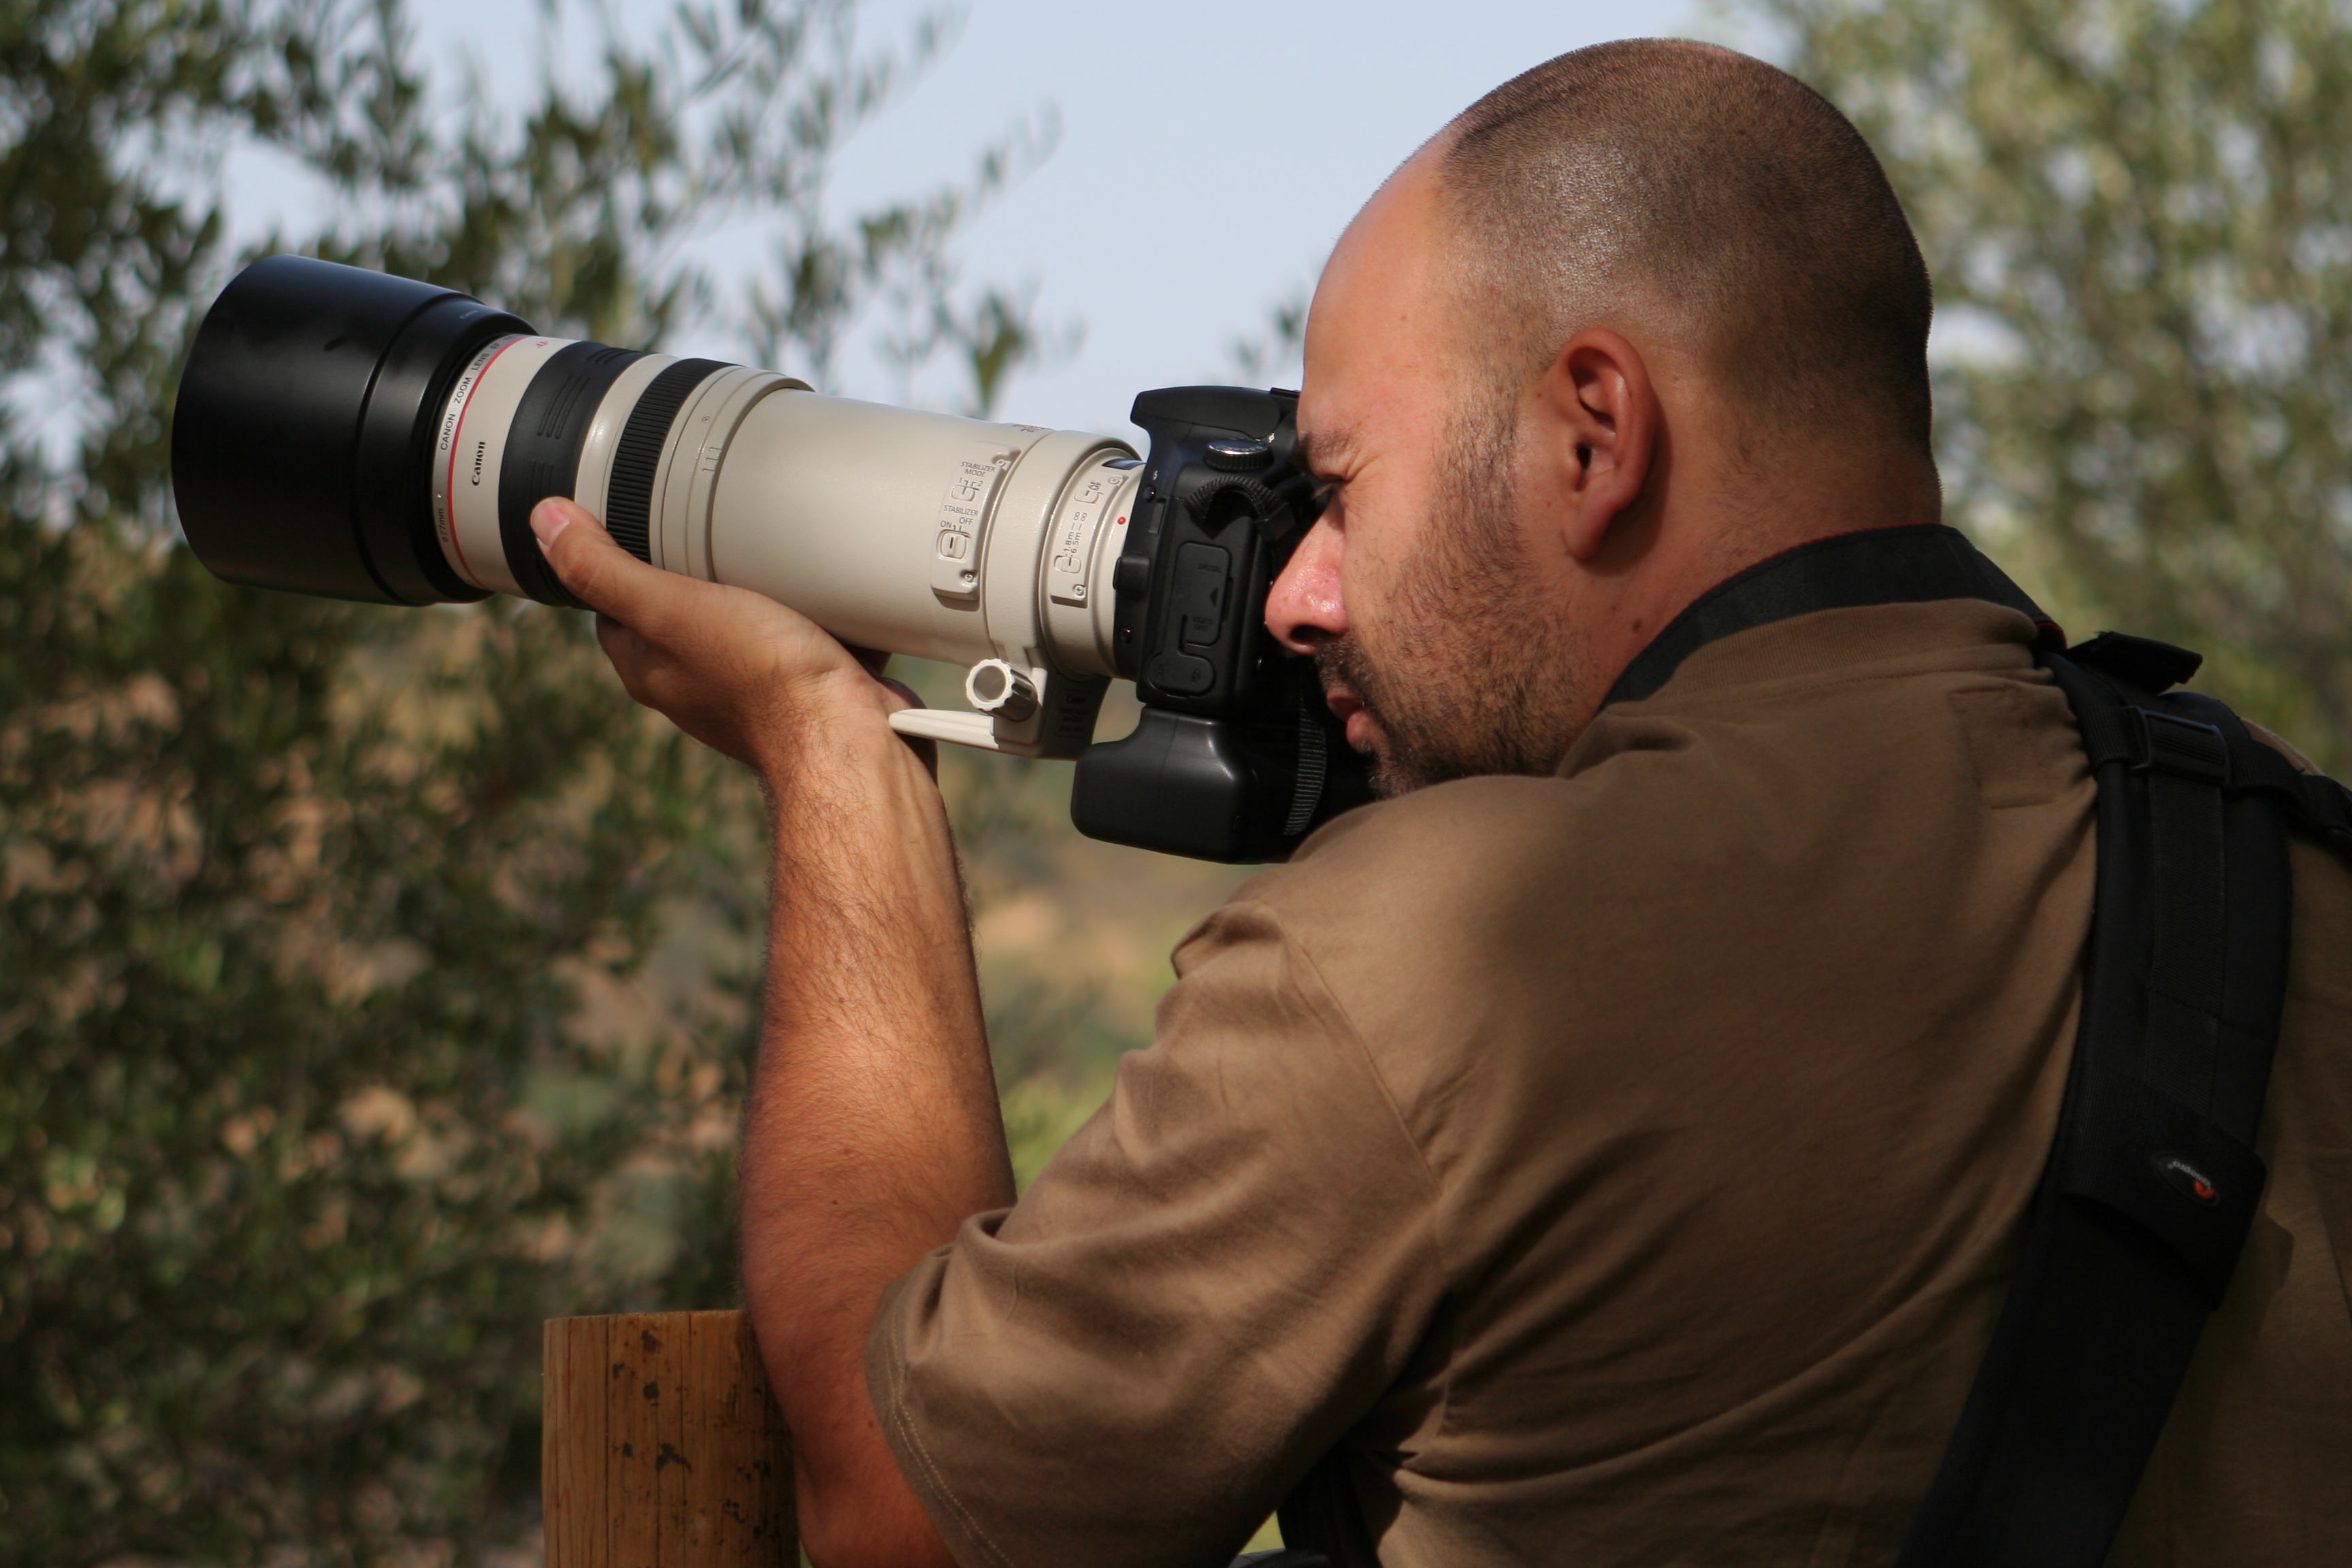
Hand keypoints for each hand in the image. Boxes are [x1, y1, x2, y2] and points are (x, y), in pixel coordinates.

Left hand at [529, 497, 926, 779]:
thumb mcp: (673, 607)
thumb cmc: (764, 677)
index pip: (612, 606)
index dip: (617, 561)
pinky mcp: (805, 687)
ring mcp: (751, 689)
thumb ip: (606, 570)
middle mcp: (694, 683)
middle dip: (694, 569)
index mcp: (650, 667)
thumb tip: (543, 521)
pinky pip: (799, 638)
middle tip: (711, 520)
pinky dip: (811, 612)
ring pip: (741, 624)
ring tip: (771, 546)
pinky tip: (825, 587)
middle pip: (678, 612)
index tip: (636, 520)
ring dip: (757, 590)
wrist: (851, 736)